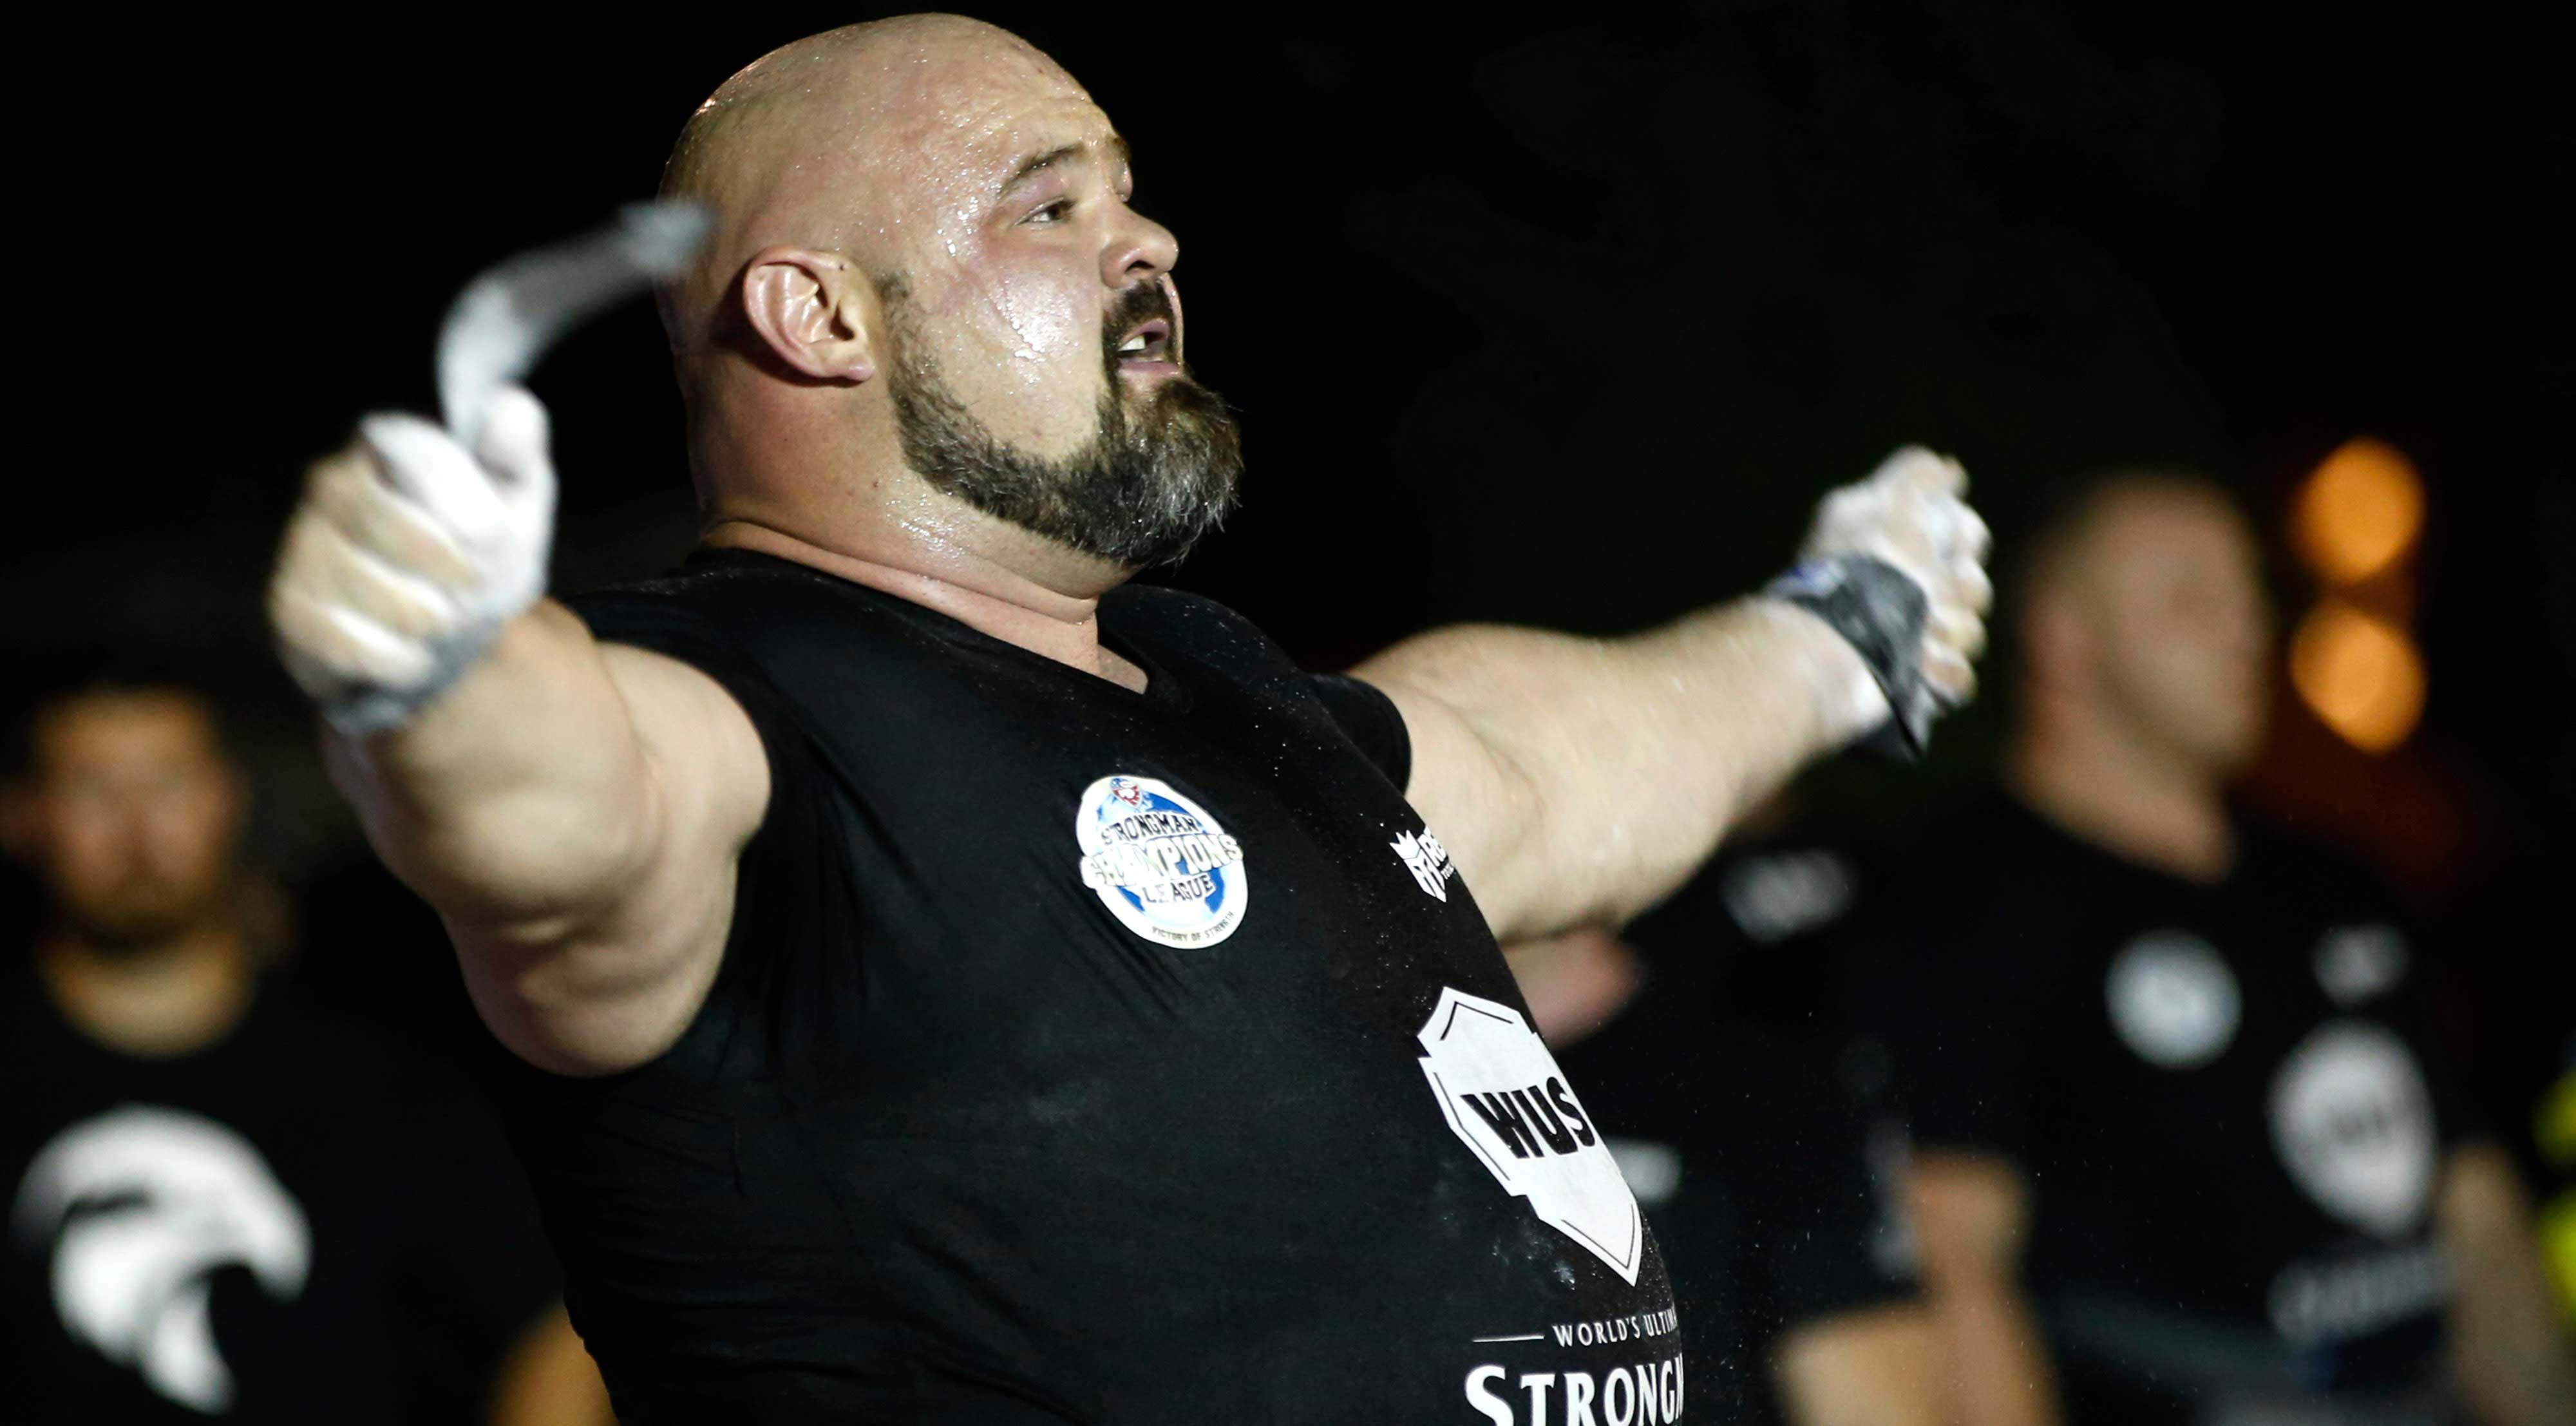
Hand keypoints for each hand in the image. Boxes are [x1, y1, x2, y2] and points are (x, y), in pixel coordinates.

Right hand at [268, 387, 556, 733]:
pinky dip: (386, 654)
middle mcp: (331, 489)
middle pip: (368, 513)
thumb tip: (513, 406)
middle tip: (478, 585)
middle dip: (436, 559)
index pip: (404, 448)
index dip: (450, 491)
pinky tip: (416, 656)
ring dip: (418, 611)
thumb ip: (515, 457)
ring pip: (352, 579)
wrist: (451, 631)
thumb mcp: (515, 504)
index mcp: (386, 450)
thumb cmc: (479, 551)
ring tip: (450, 621)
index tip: (493, 534)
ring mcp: (303, 550)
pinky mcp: (292, 610)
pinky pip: (329, 633)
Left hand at [1800, 446, 1990, 703]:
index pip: (1964, 535)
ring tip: (1918, 636)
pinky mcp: (1912, 682)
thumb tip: (1947, 467)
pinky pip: (1958, 678)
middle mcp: (1901, 587)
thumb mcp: (1889, 503)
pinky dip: (1941, 672)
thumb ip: (1918, 475)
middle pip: (1973, 586)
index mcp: (1894, 544)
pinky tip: (1919, 666)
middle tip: (1932, 594)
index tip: (1952, 544)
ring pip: (1970, 632)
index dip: (1965, 539)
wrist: (1838, 644)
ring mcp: (1906, 637)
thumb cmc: (1867, 568)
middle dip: (1961, 589)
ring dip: (1950, 632)